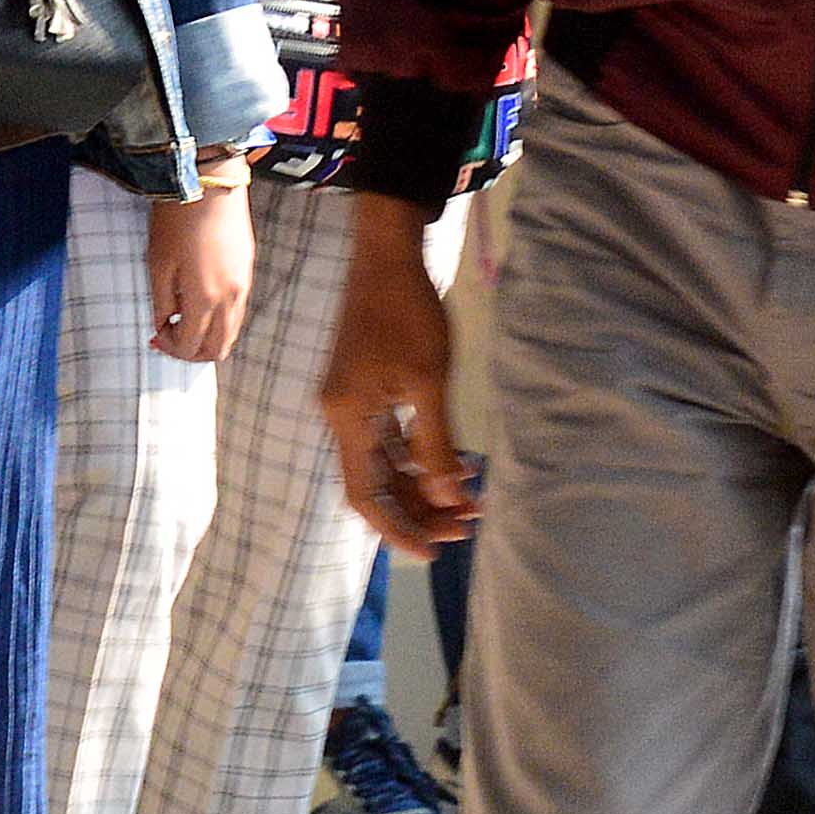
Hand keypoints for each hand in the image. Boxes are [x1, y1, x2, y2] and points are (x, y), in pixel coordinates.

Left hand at [144, 181, 253, 361]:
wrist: (210, 184)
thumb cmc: (178, 220)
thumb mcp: (158, 263)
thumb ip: (161, 301)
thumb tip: (163, 325)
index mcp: (205, 298)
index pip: (191, 345)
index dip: (171, 347)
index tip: (156, 335)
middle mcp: (231, 298)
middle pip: (217, 348)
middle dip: (192, 351)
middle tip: (170, 336)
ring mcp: (244, 286)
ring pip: (231, 332)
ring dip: (207, 336)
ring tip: (183, 320)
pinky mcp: (248, 272)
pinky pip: (237, 312)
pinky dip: (219, 320)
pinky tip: (200, 304)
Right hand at [319, 200, 476, 553]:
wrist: (386, 259)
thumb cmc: (407, 315)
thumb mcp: (428, 381)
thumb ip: (435, 443)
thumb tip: (448, 497)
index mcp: (348, 418)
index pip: (364, 494)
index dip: (396, 529)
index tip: (433, 554)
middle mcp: (342, 417)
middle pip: (375, 484)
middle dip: (420, 511)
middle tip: (469, 525)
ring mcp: (352, 403)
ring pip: (385, 464)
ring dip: (424, 487)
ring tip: (472, 501)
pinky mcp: (366, 390)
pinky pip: (390, 440)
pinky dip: (419, 459)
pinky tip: (456, 465)